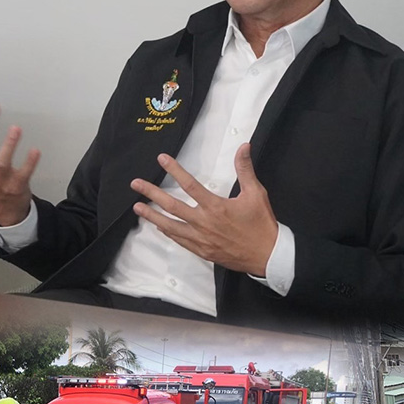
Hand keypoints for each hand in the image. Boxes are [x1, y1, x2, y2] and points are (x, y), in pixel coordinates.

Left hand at [131, 144, 277, 275]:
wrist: (267, 256)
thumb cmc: (261, 225)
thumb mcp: (256, 193)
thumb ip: (245, 169)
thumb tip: (243, 147)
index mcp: (216, 207)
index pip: (190, 185)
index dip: (175, 170)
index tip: (162, 159)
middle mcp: (204, 223)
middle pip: (172, 206)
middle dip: (152, 194)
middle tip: (136, 184)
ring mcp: (201, 239)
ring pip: (170, 226)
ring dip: (152, 216)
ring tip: (138, 207)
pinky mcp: (202, 251)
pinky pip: (179, 240)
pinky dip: (167, 232)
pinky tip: (159, 227)